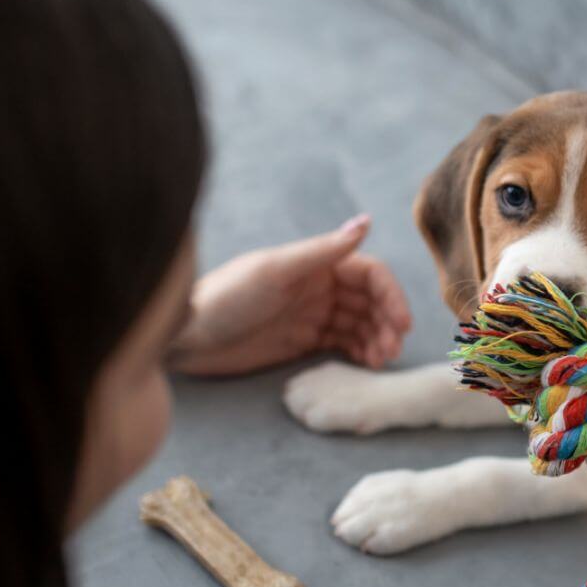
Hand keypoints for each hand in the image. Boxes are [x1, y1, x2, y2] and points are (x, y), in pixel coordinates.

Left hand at [171, 215, 411, 375]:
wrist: (185, 337)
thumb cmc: (224, 298)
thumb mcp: (274, 272)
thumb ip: (322, 250)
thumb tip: (366, 222)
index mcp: (315, 264)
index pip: (368, 274)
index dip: (390, 295)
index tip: (401, 323)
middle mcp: (318, 286)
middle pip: (370, 301)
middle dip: (387, 323)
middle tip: (391, 350)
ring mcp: (311, 314)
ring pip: (361, 324)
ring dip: (377, 339)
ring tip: (380, 361)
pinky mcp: (302, 341)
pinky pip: (343, 344)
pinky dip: (360, 352)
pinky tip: (367, 364)